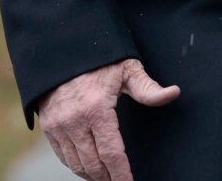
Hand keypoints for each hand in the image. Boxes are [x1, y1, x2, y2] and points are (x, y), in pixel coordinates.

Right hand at [38, 59, 179, 180]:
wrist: (61, 52)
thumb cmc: (98, 60)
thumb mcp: (126, 69)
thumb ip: (148, 88)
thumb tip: (173, 93)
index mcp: (96, 109)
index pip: (111, 153)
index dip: (122, 174)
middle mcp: (74, 121)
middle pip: (93, 164)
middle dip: (108, 178)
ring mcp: (58, 126)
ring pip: (77, 164)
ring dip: (92, 175)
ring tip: (106, 177)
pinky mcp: (48, 127)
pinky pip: (62, 156)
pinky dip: (76, 166)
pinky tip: (88, 166)